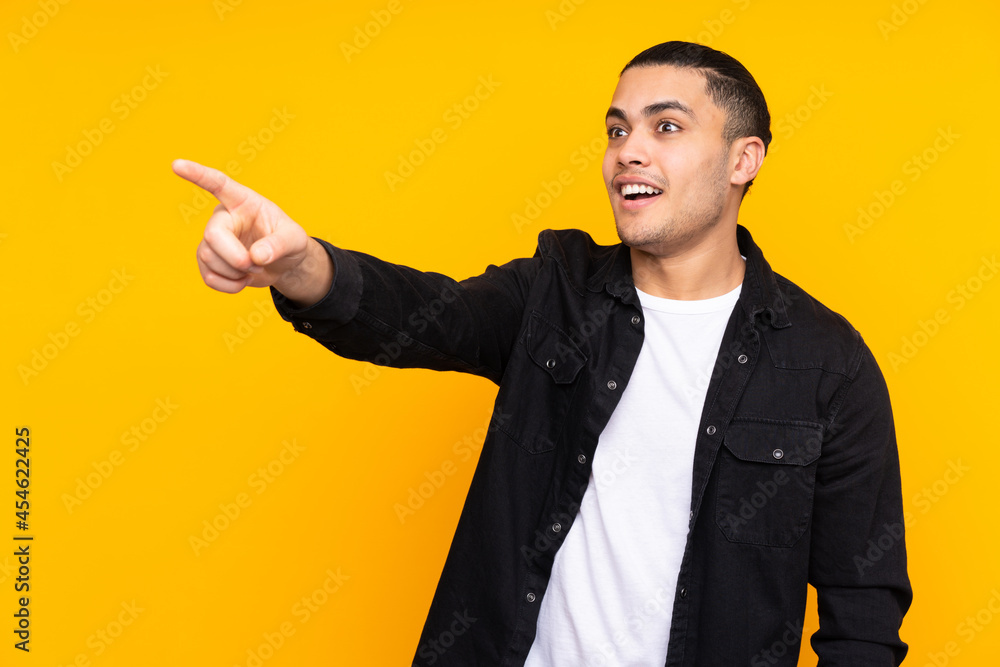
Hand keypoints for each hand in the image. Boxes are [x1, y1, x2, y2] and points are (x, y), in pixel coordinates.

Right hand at [173, 159, 330, 302]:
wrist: (285, 264)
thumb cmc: (290, 243)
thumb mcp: (295, 239)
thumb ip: (280, 244)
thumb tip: (256, 256)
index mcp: (243, 202)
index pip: (218, 184)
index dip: (198, 174)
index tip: (177, 165)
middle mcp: (224, 217)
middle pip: (212, 235)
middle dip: (234, 257)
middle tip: (254, 265)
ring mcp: (213, 239)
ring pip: (208, 257)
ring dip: (235, 272)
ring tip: (254, 269)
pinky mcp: (209, 261)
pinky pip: (208, 276)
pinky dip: (228, 285)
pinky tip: (242, 280)